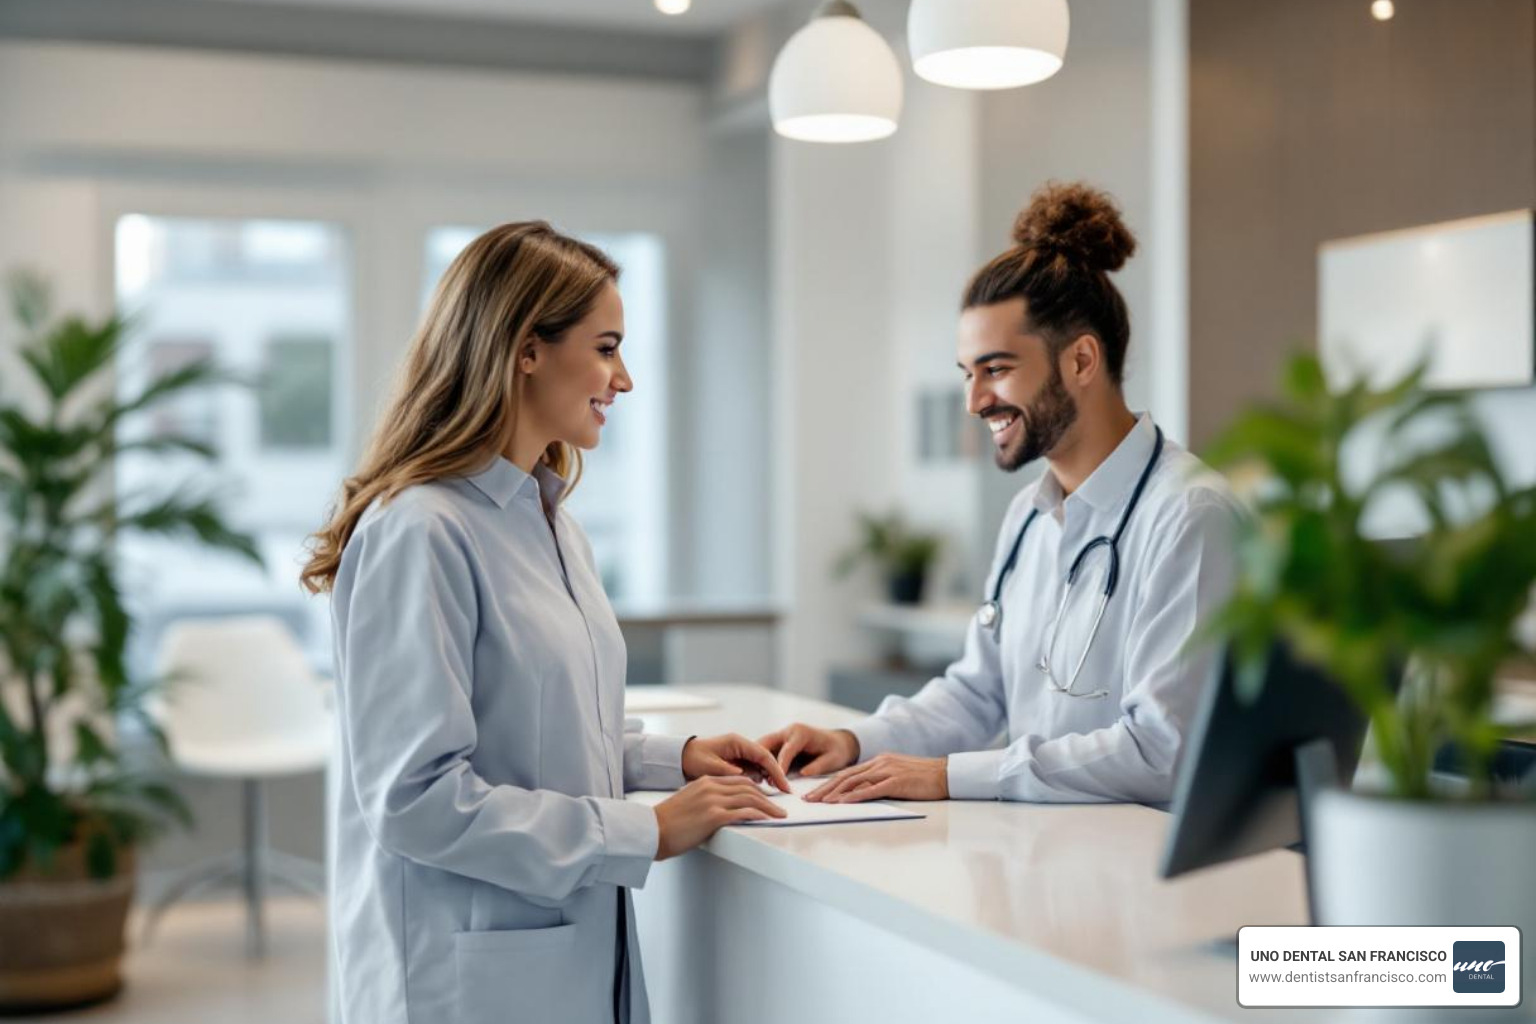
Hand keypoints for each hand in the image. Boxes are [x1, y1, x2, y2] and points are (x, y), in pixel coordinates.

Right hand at [653, 776, 786, 859]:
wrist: (652, 830)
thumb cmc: (667, 822)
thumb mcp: (688, 802)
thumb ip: (706, 800)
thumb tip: (721, 810)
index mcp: (705, 781)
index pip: (739, 781)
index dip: (756, 789)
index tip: (766, 797)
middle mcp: (711, 787)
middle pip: (748, 788)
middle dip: (767, 797)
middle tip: (779, 807)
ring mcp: (713, 800)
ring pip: (750, 799)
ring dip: (769, 807)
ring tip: (780, 815)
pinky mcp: (714, 816)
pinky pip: (744, 813)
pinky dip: (759, 815)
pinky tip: (768, 819)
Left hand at [682, 733, 790, 792]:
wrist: (681, 757)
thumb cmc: (693, 758)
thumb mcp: (709, 766)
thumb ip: (727, 770)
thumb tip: (745, 776)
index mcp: (736, 742)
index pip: (763, 755)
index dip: (775, 769)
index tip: (783, 784)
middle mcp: (741, 745)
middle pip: (765, 759)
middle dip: (776, 774)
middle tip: (786, 791)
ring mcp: (740, 753)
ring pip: (761, 765)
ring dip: (769, 777)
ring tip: (776, 794)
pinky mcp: (737, 761)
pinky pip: (753, 769)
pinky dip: (759, 779)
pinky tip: (762, 791)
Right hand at [757, 722, 859, 777]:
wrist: (838, 742)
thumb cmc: (836, 751)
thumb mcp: (833, 760)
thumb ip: (818, 766)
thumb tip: (802, 773)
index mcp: (800, 733)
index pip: (785, 750)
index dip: (779, 766)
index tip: (774, 781)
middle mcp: (788, 731)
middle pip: (766, 743)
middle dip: (759, 761)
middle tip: (757, 780)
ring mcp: (782, 735)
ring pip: (762, 746)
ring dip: (756, 761)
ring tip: (754, 779)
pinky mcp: (779, 743)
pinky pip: (765, 751)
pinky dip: (759, 762)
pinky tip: (756, 775)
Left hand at [804, 754, 949, 802]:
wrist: (946, 774)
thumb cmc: (924, 778)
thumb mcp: (898, 775)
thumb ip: (881, 780)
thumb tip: (864, 792)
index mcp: (879, 761)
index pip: (848, 773)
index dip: (828, 783)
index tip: (814, 793)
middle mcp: (879, 763)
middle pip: (845, 777)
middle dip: (824, 789)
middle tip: (808, 800)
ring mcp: (887, 771)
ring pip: (854, 782)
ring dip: (834, 793)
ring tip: (820, 803)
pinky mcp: (896, 782)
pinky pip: (871, 789)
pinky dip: (855, 796)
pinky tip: (843, 802)